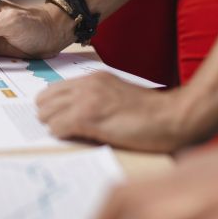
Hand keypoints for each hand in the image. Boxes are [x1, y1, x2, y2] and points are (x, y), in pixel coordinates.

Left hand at [36, 73, 195, 151]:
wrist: (173, 117)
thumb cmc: (152, 114)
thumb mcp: (119, 97)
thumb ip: (98, 100)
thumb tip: (75, 116)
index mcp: (94, 78)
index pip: (54, 89)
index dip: (53, 107)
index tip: (58, 120)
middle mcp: (87, 85)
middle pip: (44, 100)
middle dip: (50, 117)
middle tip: (63, 130)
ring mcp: (86, 99)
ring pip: (46, 114)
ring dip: (55, 127)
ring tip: (72, 136)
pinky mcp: (88, 116)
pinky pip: (57, 127)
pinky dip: (62, 136)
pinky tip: (78, 140)